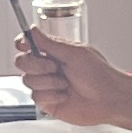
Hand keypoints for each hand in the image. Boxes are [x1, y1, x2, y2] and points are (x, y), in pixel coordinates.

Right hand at [17, 30, 131, 130]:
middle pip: (22, 62)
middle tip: (54, 67)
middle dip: (36, 65)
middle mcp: (47, 68)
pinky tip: (66, 96)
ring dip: (49, 82)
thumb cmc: (99, 75)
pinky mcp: (47, 102)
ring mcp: (46, 85)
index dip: (22, 43)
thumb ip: (50, 43)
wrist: (109, 100)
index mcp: (54, 52)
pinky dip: (52, 95)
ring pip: (28, 80)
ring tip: (66, 84)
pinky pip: (36, 97)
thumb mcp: (74, 53)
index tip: (25, 45)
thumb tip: (33, 30)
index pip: (28, 44)